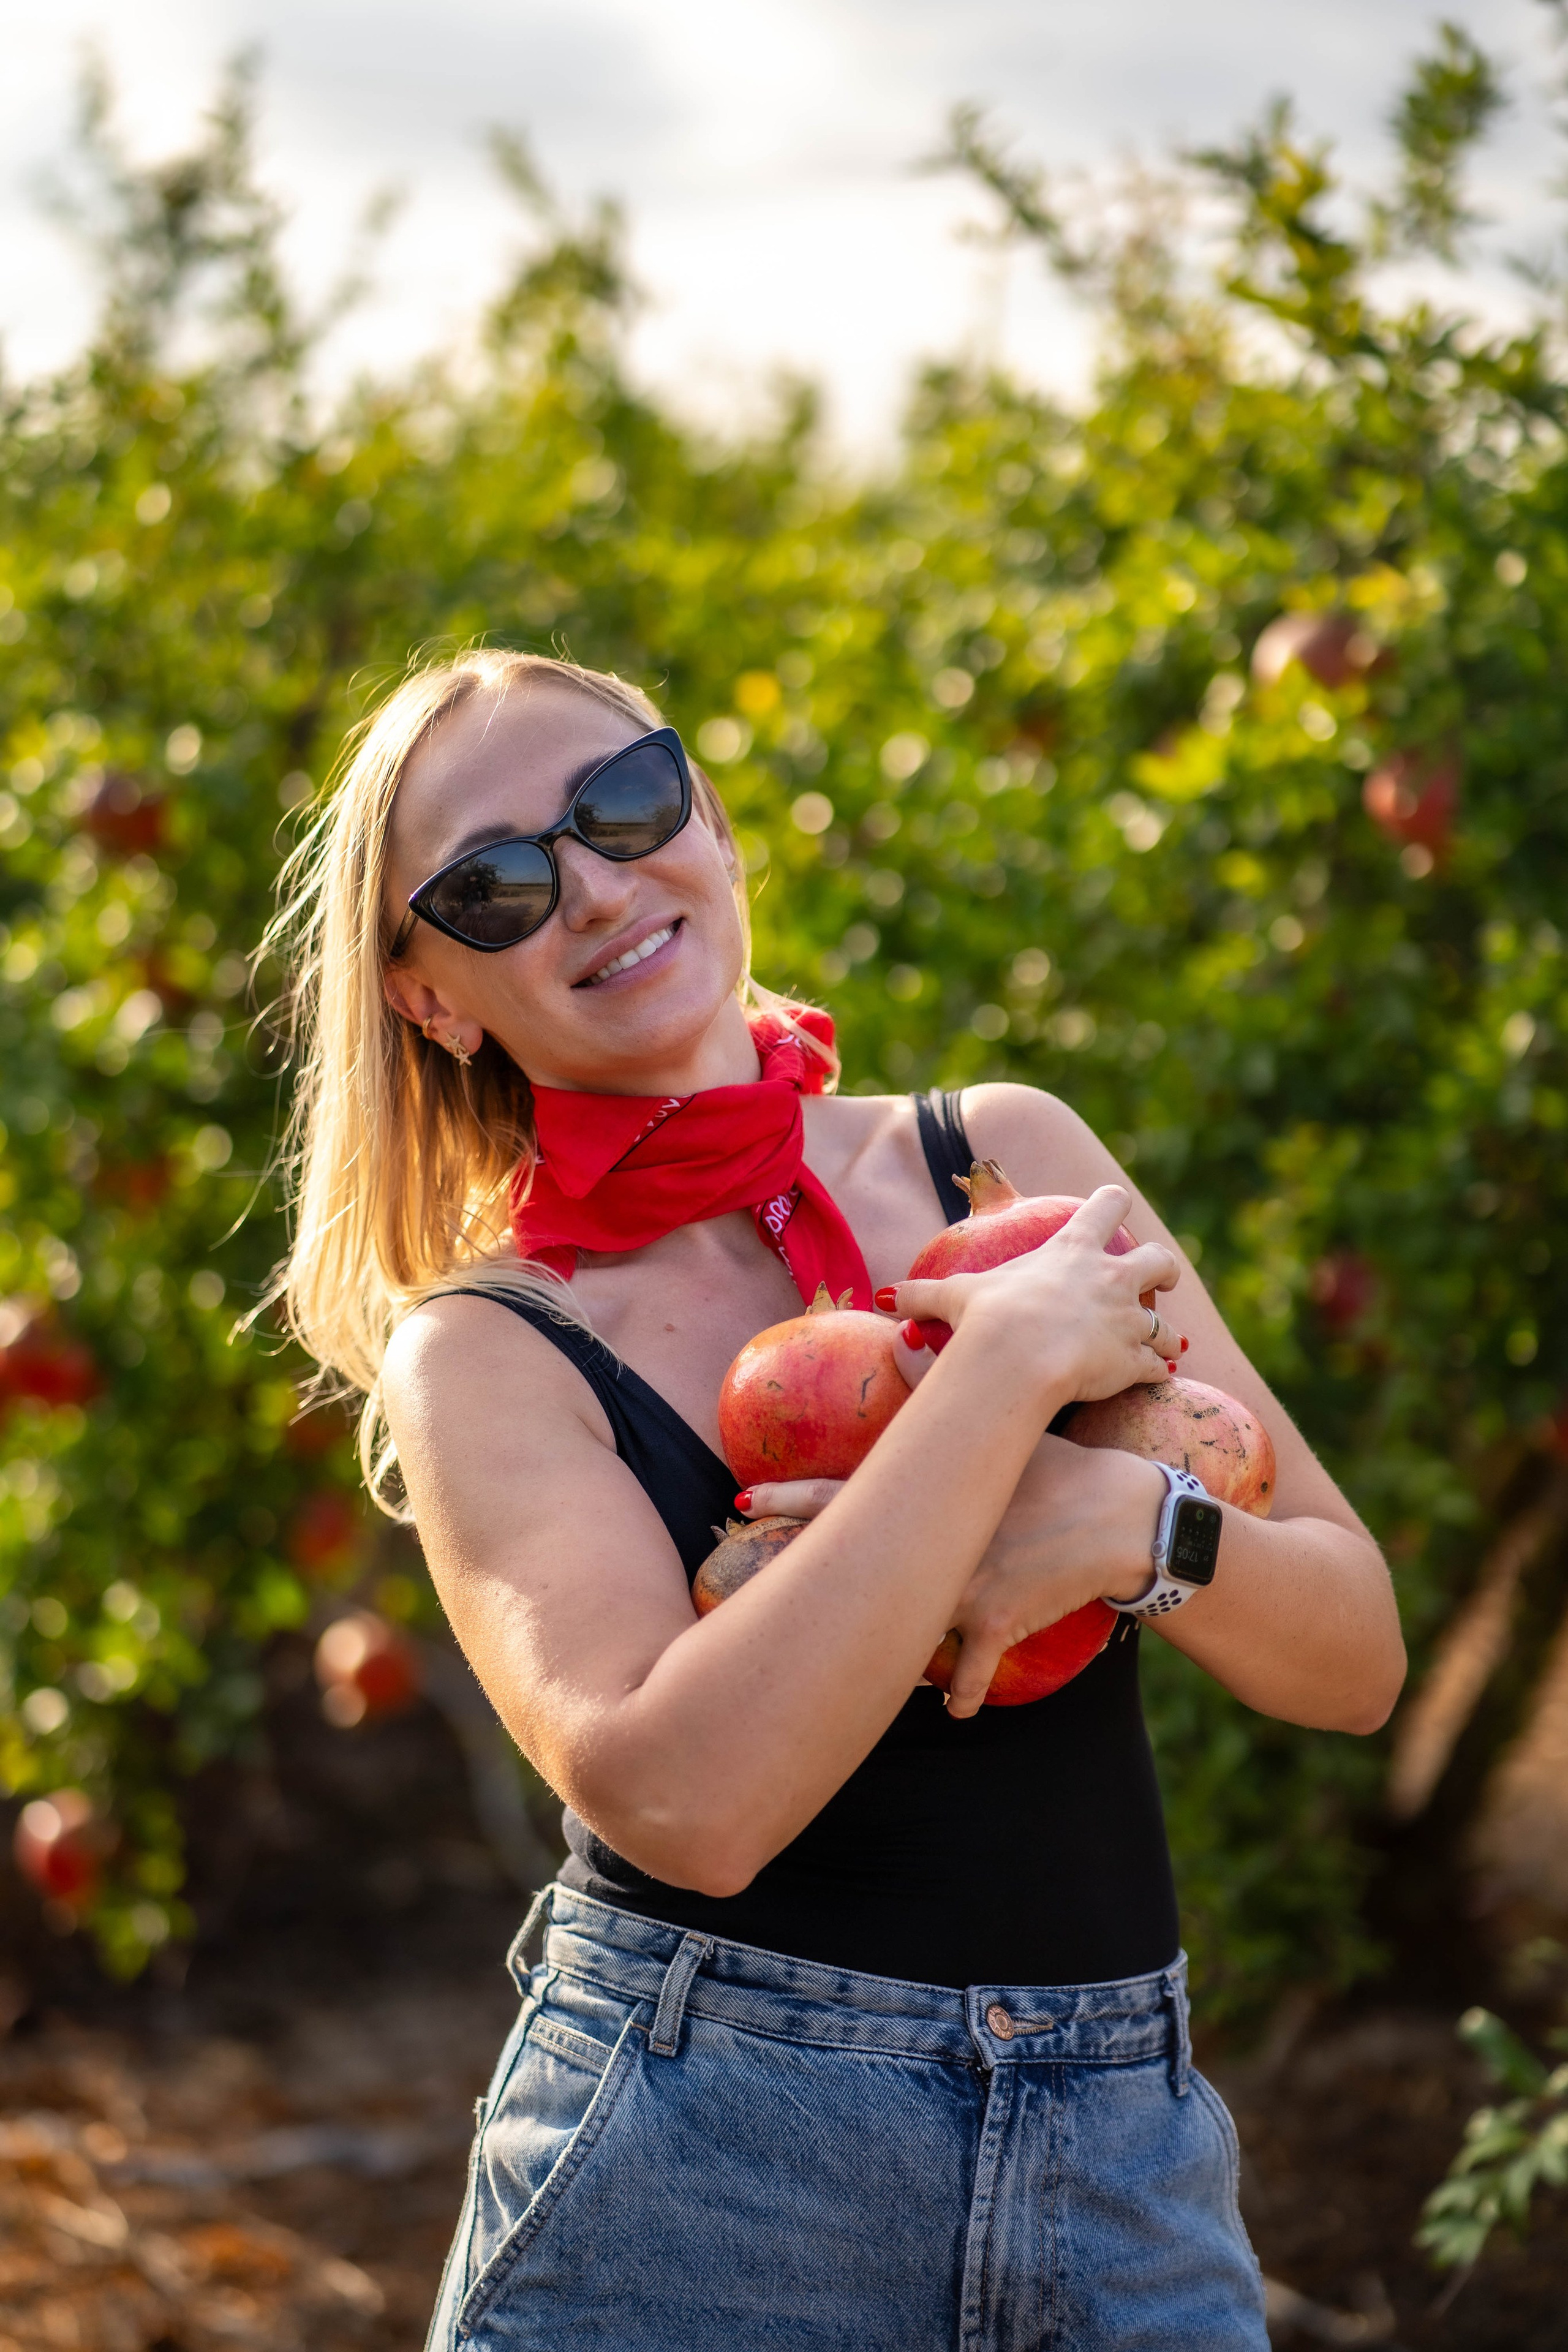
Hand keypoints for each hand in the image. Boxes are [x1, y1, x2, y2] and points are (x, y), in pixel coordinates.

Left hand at [737, 1433, 1168, 1718]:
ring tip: (836, 1666)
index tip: (741, 1500)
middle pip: (852, 1566)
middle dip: (801, 1573)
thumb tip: (905, 1336)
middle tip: (757, 1584)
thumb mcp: (1001, 1428)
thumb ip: (942, 1391)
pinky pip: (972, 1675)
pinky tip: (952, 1708)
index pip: (839, 1495)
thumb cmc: (1060, 1467)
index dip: (786, 1498)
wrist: (1121, 1515)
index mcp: (930, 1498)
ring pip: (902, 1633)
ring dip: (878, 1648)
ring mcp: (963, 1590)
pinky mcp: (999, 1625)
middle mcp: (936, 1548)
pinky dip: (965, 1692)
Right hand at [889, 1186, 1181, 1406]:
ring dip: (1168, 1334)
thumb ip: (923, 1295)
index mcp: (1073, 1251)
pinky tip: (1153, 1380)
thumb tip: (884, 1297)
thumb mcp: (954, 1296)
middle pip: (1160, 1259)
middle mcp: (1112, 1279)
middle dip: (1164, 1269)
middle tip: (1160, 1280)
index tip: (1114, 1208)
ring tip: (1167, 1345)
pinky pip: (1157, 1366)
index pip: (1106, 1206)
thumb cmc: (988, 1318)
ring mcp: (1128, 1319)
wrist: (1019, 1357)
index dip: (1112, 1204)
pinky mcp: (1135, 1359)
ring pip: (1167, 1322)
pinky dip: (1156, 1372)